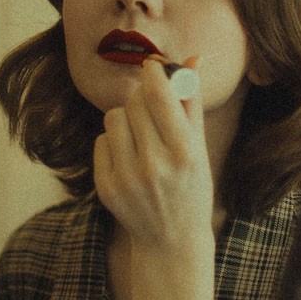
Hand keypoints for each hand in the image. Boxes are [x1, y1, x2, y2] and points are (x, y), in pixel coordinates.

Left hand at [93, 55, 213, 253]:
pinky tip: (129, 159)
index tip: (151, 66)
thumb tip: (192, 59)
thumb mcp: (200, 147)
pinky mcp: (106, 188)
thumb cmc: (191, 187)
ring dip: (126, 119)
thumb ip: (193, 102)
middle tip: (151, 106)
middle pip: (134, 102)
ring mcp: (127, 179)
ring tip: (140, 137)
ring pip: (113, 118)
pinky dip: (113, 143)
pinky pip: (101, 141)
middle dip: (142, 97)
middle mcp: (155, 165)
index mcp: (185, 152)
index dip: (152, 72)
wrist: (171, 240)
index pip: (158, 95)